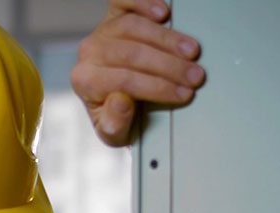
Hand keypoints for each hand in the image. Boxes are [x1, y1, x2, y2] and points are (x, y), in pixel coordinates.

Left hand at [70, 0, 204, 146]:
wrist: (114, 95)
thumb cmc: (116, 114)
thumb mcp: (115, 133)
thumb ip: (115, 123)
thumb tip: (121, 100)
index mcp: (85, 80)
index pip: (123, 81)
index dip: (157, 87)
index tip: (183, 94)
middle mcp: (89, 52)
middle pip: (130, 53)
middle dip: (168, 65)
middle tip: (195, 75)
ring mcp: (102, 31)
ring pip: (133, 27)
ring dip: (166, 38)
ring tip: (192, 51)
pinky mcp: (114, 14)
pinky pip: (124, 2)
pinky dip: (143, 3)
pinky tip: (163, 12)